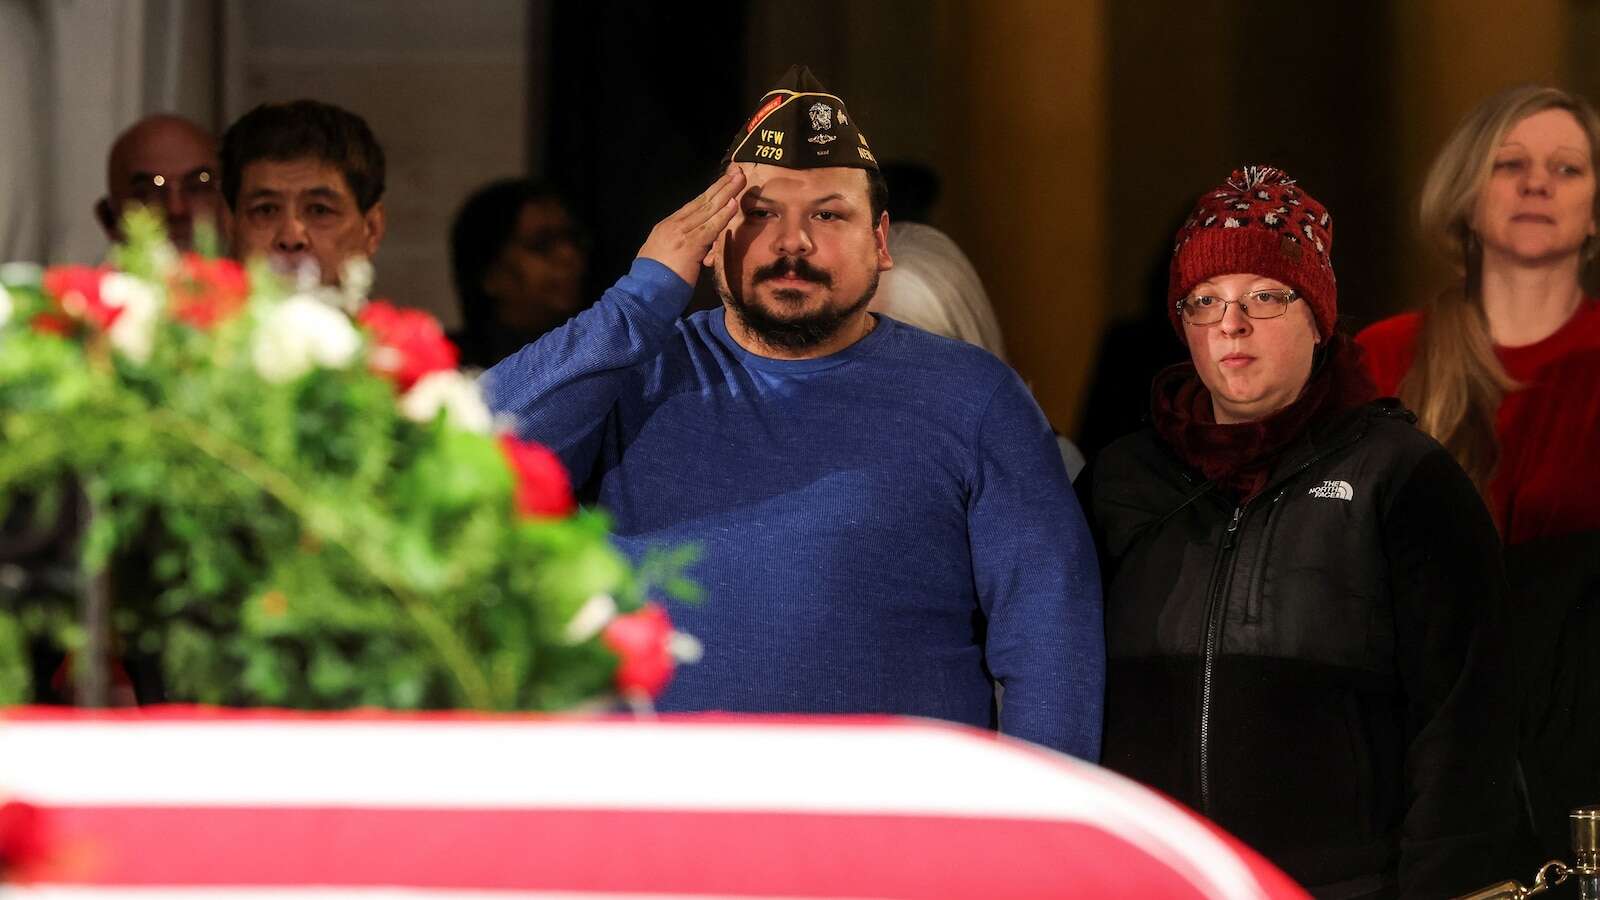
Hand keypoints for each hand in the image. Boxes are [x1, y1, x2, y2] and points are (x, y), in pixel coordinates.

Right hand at [637, 168, 744, 285]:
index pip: (693, 205)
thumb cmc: (657, 282)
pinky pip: (710, 227)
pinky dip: (723, 215)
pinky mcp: (688, 245)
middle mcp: (673, 225)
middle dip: (721, 185)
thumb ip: (685, 248)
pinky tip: (733, 203)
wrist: (645, 293)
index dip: (711, 192)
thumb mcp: (668, 258)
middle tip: (736, 171)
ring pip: (707, 209)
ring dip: (726, 193)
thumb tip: (702, 249)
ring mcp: (680, 233)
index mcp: (667, 226)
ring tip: (739, 179)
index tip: (724, 180)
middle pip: (702, 201)